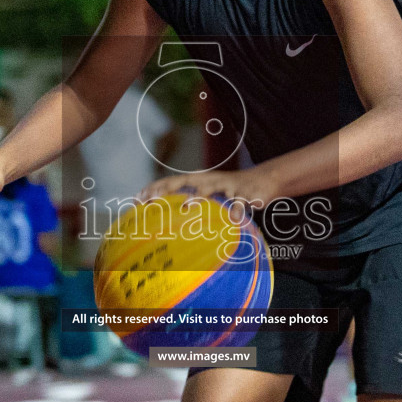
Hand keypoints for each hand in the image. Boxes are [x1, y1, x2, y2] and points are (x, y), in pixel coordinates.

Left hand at [139, 168, 278, 210]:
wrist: (264, 180)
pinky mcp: (245, 193)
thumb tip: (170, 221)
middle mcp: (210, 180)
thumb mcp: (211, 195)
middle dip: (167, 189)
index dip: (155, 188)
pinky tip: (233, 218)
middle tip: (152, 199)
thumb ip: (193, 204)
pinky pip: (240, 202)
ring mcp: (228, 185)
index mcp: (200, 180)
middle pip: (185, 181)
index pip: (172, 182)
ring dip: (198, 196)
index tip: (137, 199)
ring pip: (211, 189)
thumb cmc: (231, 193)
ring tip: (186, 205)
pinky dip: (236, 209)